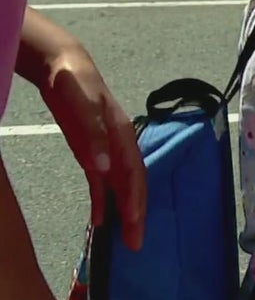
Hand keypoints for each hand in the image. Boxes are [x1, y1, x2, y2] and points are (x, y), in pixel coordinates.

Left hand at [40, 47, 145, 250]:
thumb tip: (106, 168)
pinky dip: (102, 201)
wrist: (65, 65)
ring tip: (126, 238)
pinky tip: (100, 219)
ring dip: (122, 211)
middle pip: (132, 184)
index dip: (135, 197)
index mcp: (121, 134)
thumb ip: (94, 135)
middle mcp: (118, 145)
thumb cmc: (76, 81)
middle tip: (136, 242)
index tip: (134, 221)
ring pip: (119, 186)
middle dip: (136, 213)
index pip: (133, 171)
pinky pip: (101, 182)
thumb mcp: (82, 104)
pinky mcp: (91, 152)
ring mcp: (105, 150)